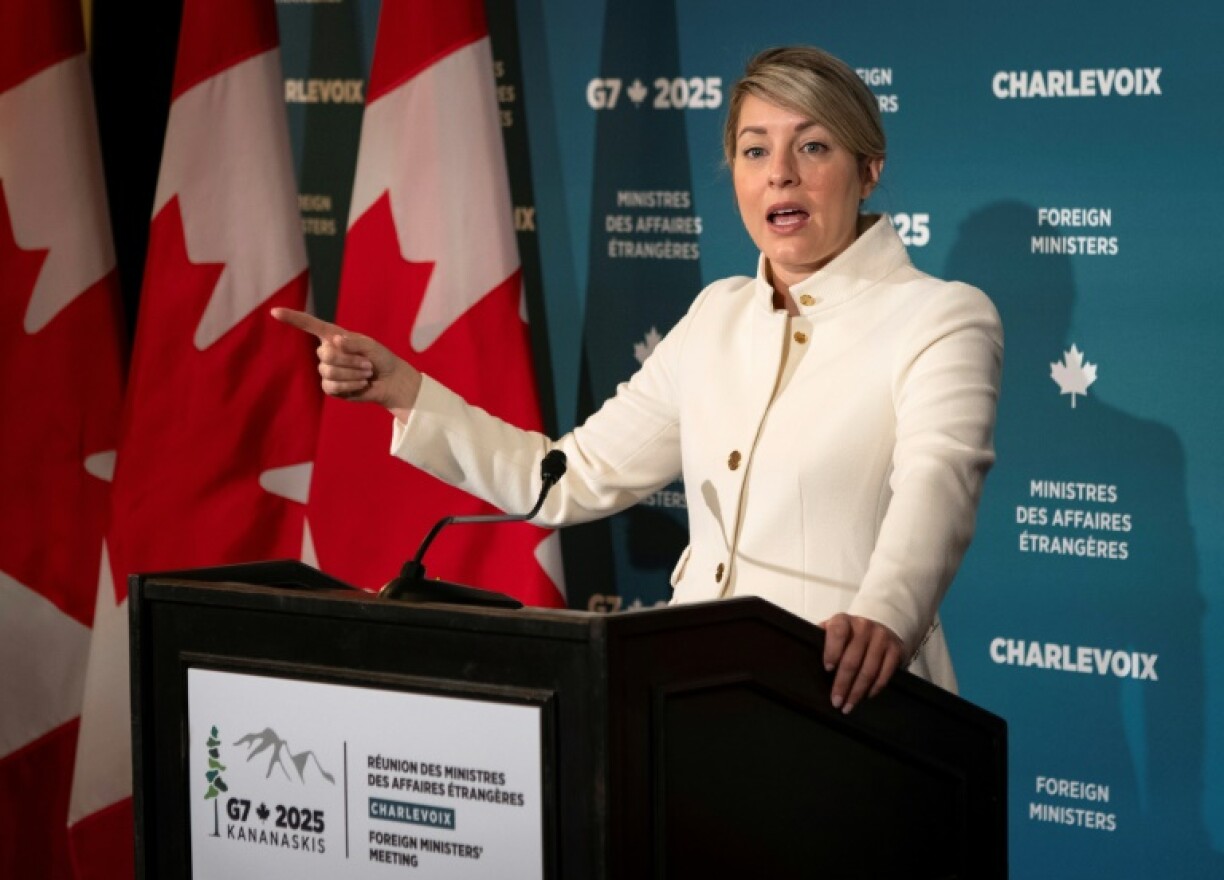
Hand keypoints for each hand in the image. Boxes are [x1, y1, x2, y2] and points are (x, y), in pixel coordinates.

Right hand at [270, 307, 421, 415]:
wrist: (389, 381)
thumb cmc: (381, 359)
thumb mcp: (371, 346)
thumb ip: (354, 343)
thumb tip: (335, 341)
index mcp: (334, 336)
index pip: (310, 325)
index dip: (292, 318)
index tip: (274, 312)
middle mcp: (327, 352)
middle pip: (325, 354)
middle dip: (350, 360)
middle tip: (368, 364)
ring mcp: (327, 370)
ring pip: (328, 371)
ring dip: (352, 373)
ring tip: (367, 373)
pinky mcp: (331, 388)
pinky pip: (332, 386)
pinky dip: (350, 385)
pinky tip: (362, 384)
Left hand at [819, 613, 903, 714]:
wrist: (881, 625)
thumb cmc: (850, 634)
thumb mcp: (834, 630)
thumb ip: (822, 640)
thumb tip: (805, 659)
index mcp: (843, 621)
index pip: (837, 633)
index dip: (832, 651)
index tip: (827, 669)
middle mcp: (863, 627)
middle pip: (852, 659)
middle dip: (842, 684)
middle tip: (836, 701)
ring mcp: (881, 638)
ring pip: (869, 670)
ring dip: (857, 692)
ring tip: (848, 705)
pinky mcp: (896, 650)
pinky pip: (885, 673)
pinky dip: (875, 688)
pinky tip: (866, 696)